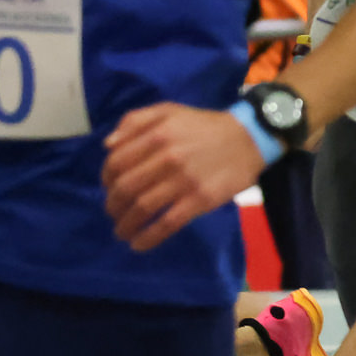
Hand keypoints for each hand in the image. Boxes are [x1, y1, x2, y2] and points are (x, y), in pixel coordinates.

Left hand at [102, 102, 266, 249]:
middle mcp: (166, 158)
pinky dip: (149, 237)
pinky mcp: (200, 200)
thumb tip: (108, 146)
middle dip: (112, 205)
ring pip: (143, 208)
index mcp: (156, 135)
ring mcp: (184, 181)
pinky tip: (138, 245)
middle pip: (126, 188)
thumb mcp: (169, 111)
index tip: (108, 188)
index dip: (106, 179)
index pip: (117, 163)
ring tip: (121, 232)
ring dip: (126, 224)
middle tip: (113, 212)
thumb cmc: (205, 126)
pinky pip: (168, 223)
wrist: (249, 139)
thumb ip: (135, 121)